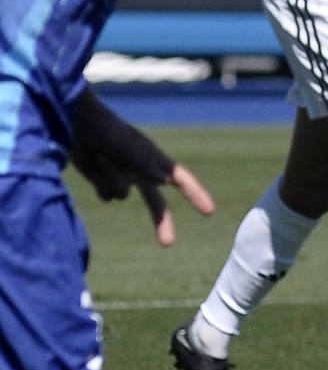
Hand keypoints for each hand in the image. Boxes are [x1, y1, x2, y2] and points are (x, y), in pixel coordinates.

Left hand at [69, 90, 214, 246]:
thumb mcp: (128, 146)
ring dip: (112, 181)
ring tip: (102, 159)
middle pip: (158, 203)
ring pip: (122, 195)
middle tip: (168, 244)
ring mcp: (124, 178)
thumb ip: (147, 163)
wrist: (75, 125)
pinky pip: (107, 195)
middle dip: (162, 222)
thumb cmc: (107, 131)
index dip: (197, 195)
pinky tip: (94, 167)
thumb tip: (165, 181)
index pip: (182, 180)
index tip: (210, 212)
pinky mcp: (105, 182)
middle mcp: (142, 171)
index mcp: (156, 160)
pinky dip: (101, 185)